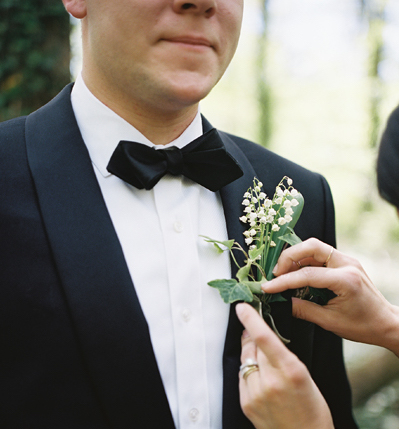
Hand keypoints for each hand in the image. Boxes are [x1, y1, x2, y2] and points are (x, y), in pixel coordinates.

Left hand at [236, 303, 333, 428]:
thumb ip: (281, 354)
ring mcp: (256, 393)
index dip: (251, 319)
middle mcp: (271, 381)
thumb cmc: (312, 409)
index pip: (265, 338)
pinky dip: (249, 371)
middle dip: (253, 336)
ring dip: (251, 355)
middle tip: (255, 330)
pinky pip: (242, 376)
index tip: (242, 307)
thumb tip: (261, 335)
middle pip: (253, 346)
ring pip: (245, 360)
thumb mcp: (305, 374)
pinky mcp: (246, 403)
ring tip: (264, 362)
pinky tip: (260, 378)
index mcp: (291, 370)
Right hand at [263, 238, 398, 355]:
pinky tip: (296, 273)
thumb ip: (303, 309)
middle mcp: (346, 264)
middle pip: (311, 246)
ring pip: (314, 247)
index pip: (307, 274)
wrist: (386, 323)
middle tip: (276, 274)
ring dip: (295, 257)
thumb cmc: (362, 326)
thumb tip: (281, 302)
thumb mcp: (330, 322)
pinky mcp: (344, 262)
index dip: (284, 281)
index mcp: (345, 280)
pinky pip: (320, 254)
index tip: (267, 287)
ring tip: (283, 274)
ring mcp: (347, 260)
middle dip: (289, 257)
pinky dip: (304, 261)